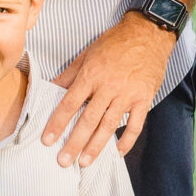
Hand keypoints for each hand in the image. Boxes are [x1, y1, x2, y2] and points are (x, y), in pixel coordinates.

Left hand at [46, 16, 173, 166]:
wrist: (148, 33)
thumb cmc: (115, 42)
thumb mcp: (88, 53)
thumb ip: (69, 74)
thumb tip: (50, 87)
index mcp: (91, 75)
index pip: (70, 104)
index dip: (57, 123)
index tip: (47, 140)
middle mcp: (108, 87)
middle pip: (88, 120)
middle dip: (74, 142)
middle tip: (63, 161)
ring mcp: (127, 95)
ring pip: (109, 125)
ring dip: (96, 146)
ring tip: (84, 162)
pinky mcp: (144, 99)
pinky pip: (136, 124)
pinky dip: (127, 140)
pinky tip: (118, 152)